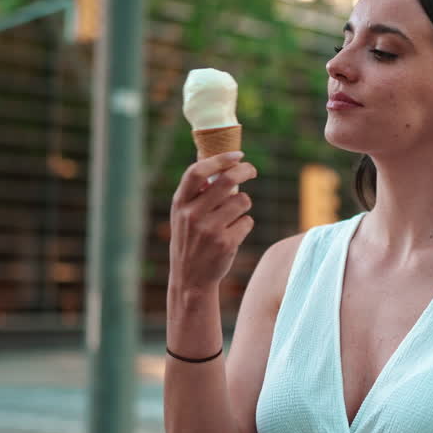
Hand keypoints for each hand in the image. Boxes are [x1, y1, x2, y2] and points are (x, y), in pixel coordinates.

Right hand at [169, 151, 257, 292]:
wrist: (191, 279)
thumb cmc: (191, 240)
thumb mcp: (184, 215)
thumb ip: (196, 191)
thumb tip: (213, 158)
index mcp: (180, 203)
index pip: (198, 172)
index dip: (219, 159)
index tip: (237, 154)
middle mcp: (192, 214)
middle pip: (227, 180)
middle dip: (245, 170)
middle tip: (252, 170)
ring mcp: (209, 229)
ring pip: (242, 201)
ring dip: (244, 204)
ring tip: (233, 216)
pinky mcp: (226, 243)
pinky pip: (247, 221)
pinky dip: (244, 225)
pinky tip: (233, 235)